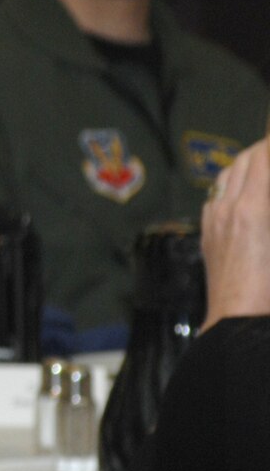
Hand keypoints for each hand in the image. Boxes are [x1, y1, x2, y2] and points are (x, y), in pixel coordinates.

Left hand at [204, 140, 269, 327]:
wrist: (239, 321)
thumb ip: (269, 203)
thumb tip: (266, 196)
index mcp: (253, 209)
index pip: (263, 159)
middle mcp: (227, 208)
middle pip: (243, 161)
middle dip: (263, 149)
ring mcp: (213, 220)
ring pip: (226, 176)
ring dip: (246, 163)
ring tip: (265, 164)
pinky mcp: (207, 234)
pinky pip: (216, 195)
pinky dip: (231, 183)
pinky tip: (245, 191)